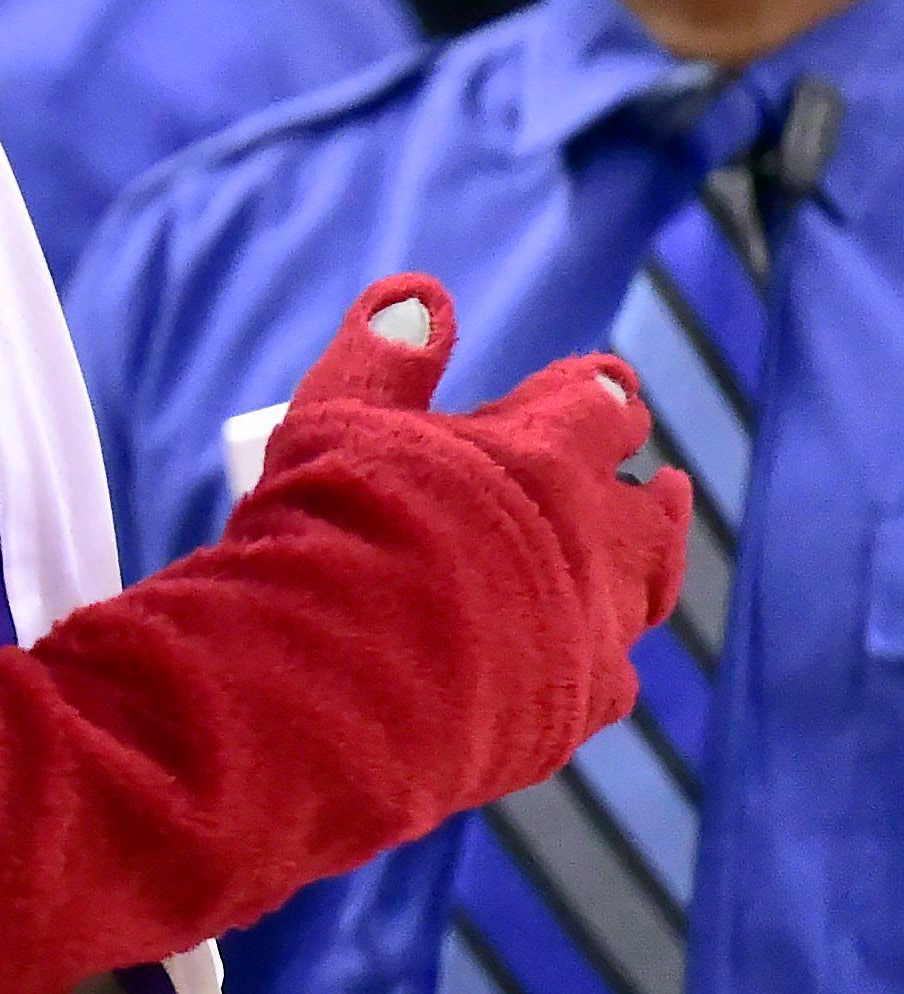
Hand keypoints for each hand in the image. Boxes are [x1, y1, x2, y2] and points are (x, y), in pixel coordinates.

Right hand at [260, 274, 689, 774]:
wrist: (343, 682)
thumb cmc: (334, 535)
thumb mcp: (336, 422)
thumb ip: (383, 356)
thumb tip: (418, 290)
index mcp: (545, 455)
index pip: (599, 403)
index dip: (597, 393)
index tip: (601, 388)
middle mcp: (594, 538)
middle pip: (653, 506)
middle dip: (651, 490)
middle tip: (659, 483)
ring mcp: (596, 626)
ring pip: (649, 590)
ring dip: (644, 569)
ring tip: (640, 564)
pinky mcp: (579, 703)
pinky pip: (609, 674)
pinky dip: (593, 656)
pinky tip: (574, 659)